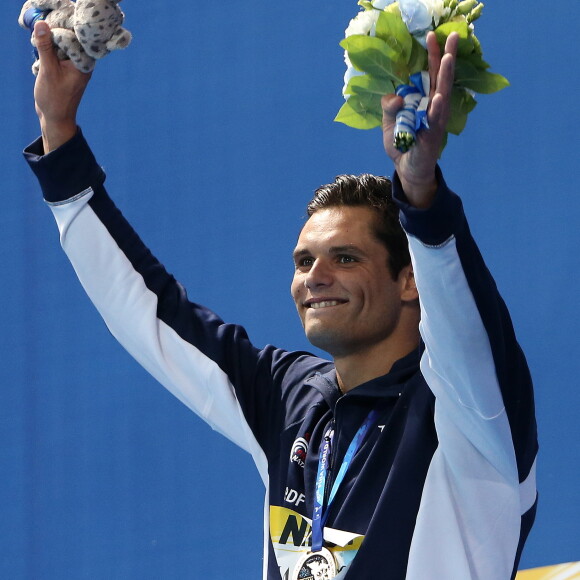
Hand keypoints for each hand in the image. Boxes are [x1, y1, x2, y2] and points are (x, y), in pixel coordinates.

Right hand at [33, 21, 91, 152]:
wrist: (55, 118)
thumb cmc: (54, 98)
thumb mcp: (48, 70)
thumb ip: (45, 47)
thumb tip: (42, 24)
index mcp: (83, 63)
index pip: (74, 35)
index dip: (59, 29)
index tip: (46, 31)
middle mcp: (82, 63)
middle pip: (67, 39)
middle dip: (51, 38)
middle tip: (40, 47)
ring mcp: (74, 66)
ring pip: (60, 46)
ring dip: (47, 48)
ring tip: (41, 59)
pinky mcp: (66, 69)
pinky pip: (57, 55)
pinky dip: (47, 56)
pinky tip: (41, 65)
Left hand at [381, 31, 457, 207]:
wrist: (407, 170)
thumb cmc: (401, 144)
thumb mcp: (389, 123)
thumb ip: (389, 107)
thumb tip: (394, 96)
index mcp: (423, 101)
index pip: (429, 74)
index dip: (431, 55)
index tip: (431, 35)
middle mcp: (433, 108)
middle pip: (441, 78)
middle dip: (445, 57)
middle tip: (453, 34)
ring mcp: (435, 121)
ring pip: (442, 95)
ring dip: (445, 77)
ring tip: (449, 58)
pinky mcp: (432, 136)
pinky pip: (435, 121)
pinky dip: (437, 109)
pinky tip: (439, 97)